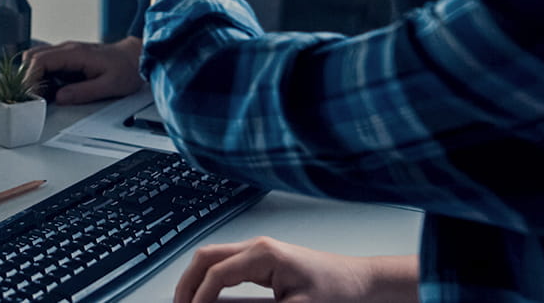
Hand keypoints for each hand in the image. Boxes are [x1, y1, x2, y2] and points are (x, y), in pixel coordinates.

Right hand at [22, 37, 142, 104]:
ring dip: (33, 76)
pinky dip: (40, 75)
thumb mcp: (109, 86)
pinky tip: (48, 90)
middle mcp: (68, 49)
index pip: (40, 60)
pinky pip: (46, 62)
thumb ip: (84, 92)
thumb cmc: (126, 69)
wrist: (136, 57)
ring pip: (37, 58)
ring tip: (39, 96)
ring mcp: (67, 52)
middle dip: (27, 78)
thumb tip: (60, 98)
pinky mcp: (68, 57)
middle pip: (32, 57)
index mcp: (75, 54)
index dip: (30, 79)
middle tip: (31, 98)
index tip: (30, 96)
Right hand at [175, 238, 417, 302]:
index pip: (217, 273)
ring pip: (211, 258)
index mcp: (263, 254)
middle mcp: (256, 246)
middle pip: (205, 257)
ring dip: (195, 279)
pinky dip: (209, 279)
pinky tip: (206, 297)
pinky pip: (224, 264)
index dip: (200, 297)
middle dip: (187, 282)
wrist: (357, 282)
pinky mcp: (261, 260)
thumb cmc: (335, 291)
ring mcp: (257, 250)